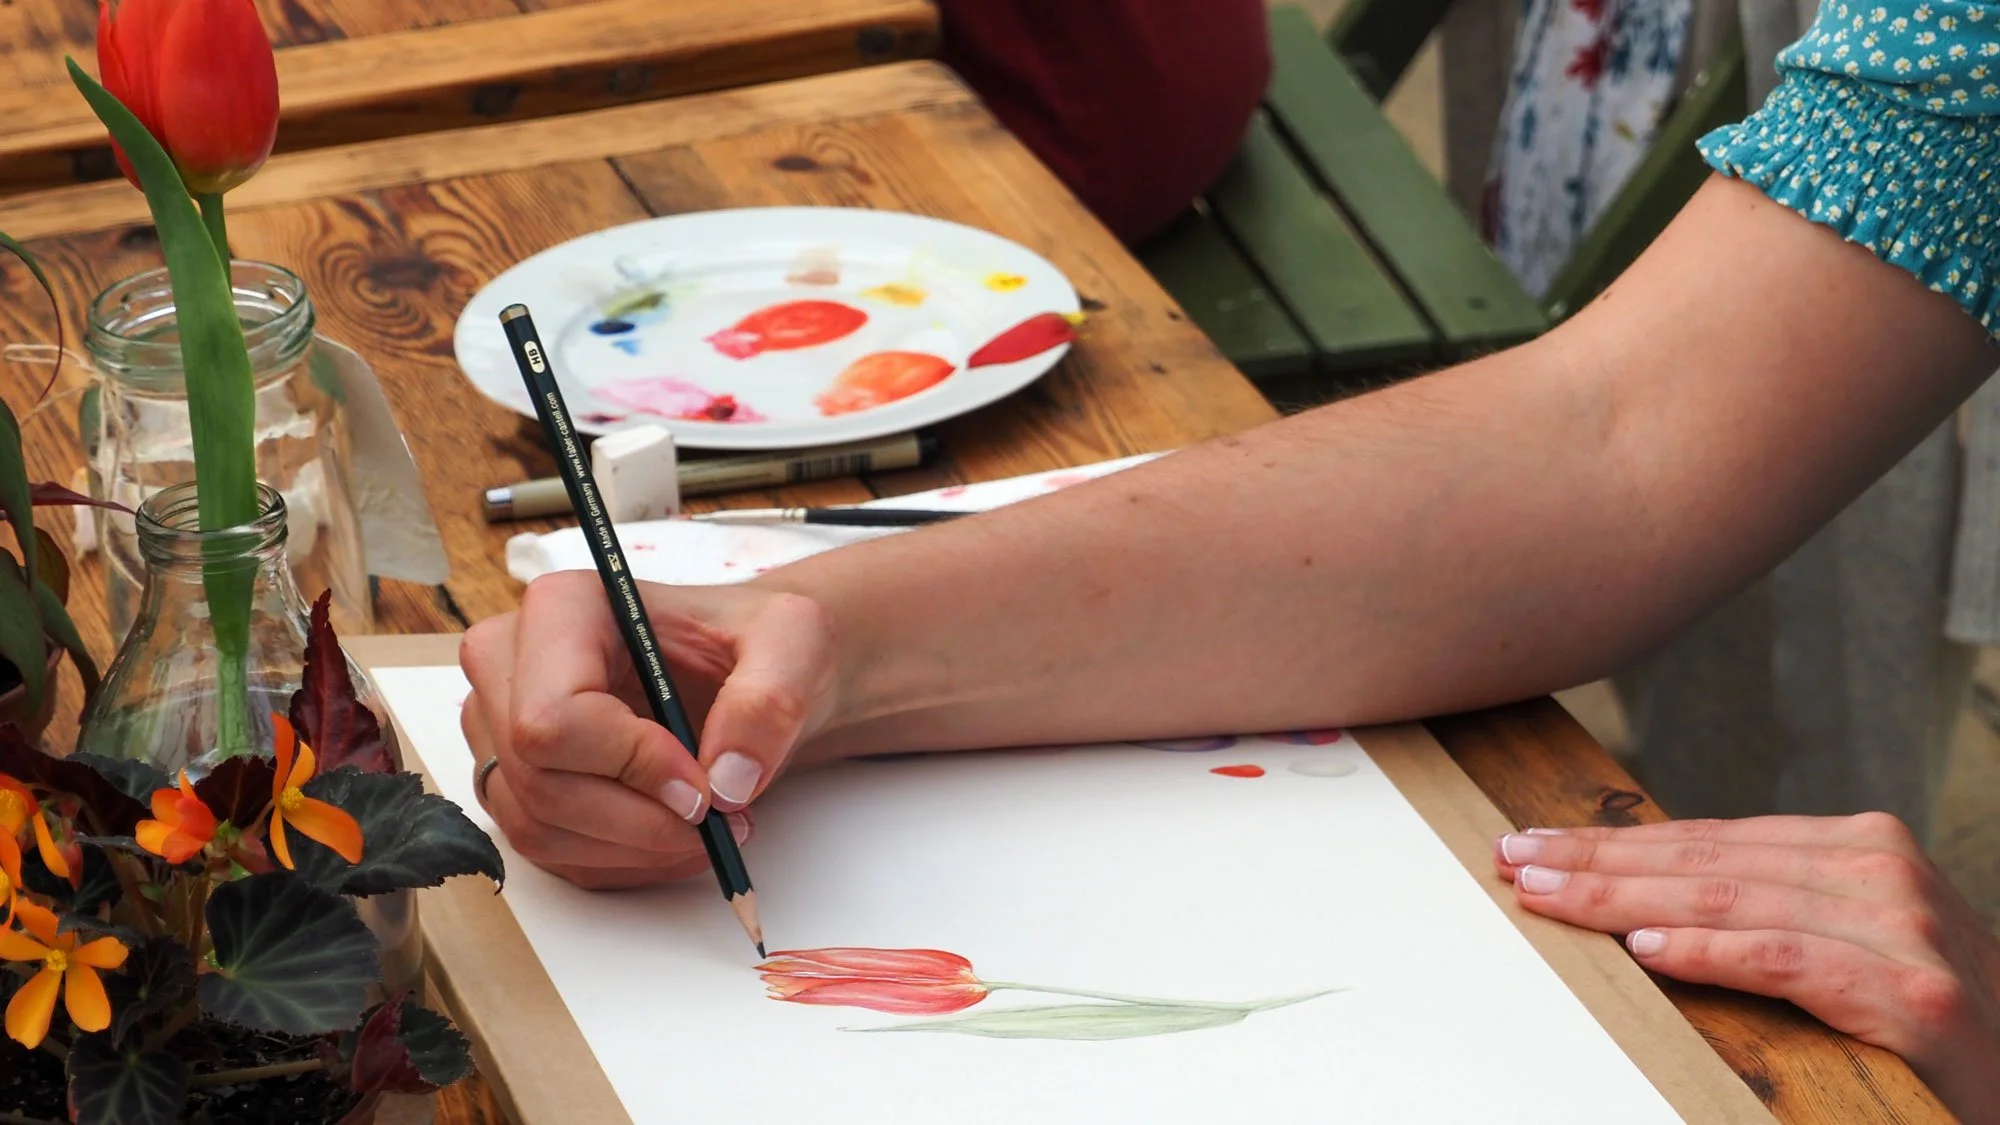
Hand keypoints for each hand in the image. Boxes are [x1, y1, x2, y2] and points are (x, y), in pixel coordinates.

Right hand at [458, 571, 838, 888]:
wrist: (754, 670)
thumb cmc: (758, 641)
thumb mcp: (793, 644)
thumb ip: (770, 700)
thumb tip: (729, 779)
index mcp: (564, 608)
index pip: (554, 718)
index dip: (631, 767)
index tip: (704, 787)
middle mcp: (512, 662)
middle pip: (538, 780)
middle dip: (638, 820)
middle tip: (716, 820)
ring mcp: (502, 727)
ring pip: (537, 825)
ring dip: (634, 848)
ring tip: (710, 827)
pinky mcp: (516, 781)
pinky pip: (549, 851)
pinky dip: (622, 860)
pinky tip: (677, 836)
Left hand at [1493, 814, 1999, 1120]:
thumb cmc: (1923, 1026)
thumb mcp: (1842, 947)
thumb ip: (1764, 911)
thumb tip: (1637, 897)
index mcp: (1859, 848)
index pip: (1707, 840)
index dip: (1612, 843)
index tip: (1532, 845)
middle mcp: (1881, 870)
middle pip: (1706, 862)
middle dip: (1598, 862)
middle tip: (1514, 860)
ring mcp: (1902, 927)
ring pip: (1731, 900)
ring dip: (1625, 896)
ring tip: (1549, 896)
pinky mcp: (1911, 993)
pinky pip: (1787, 960)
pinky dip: (1711, 950)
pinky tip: (1647, 946)